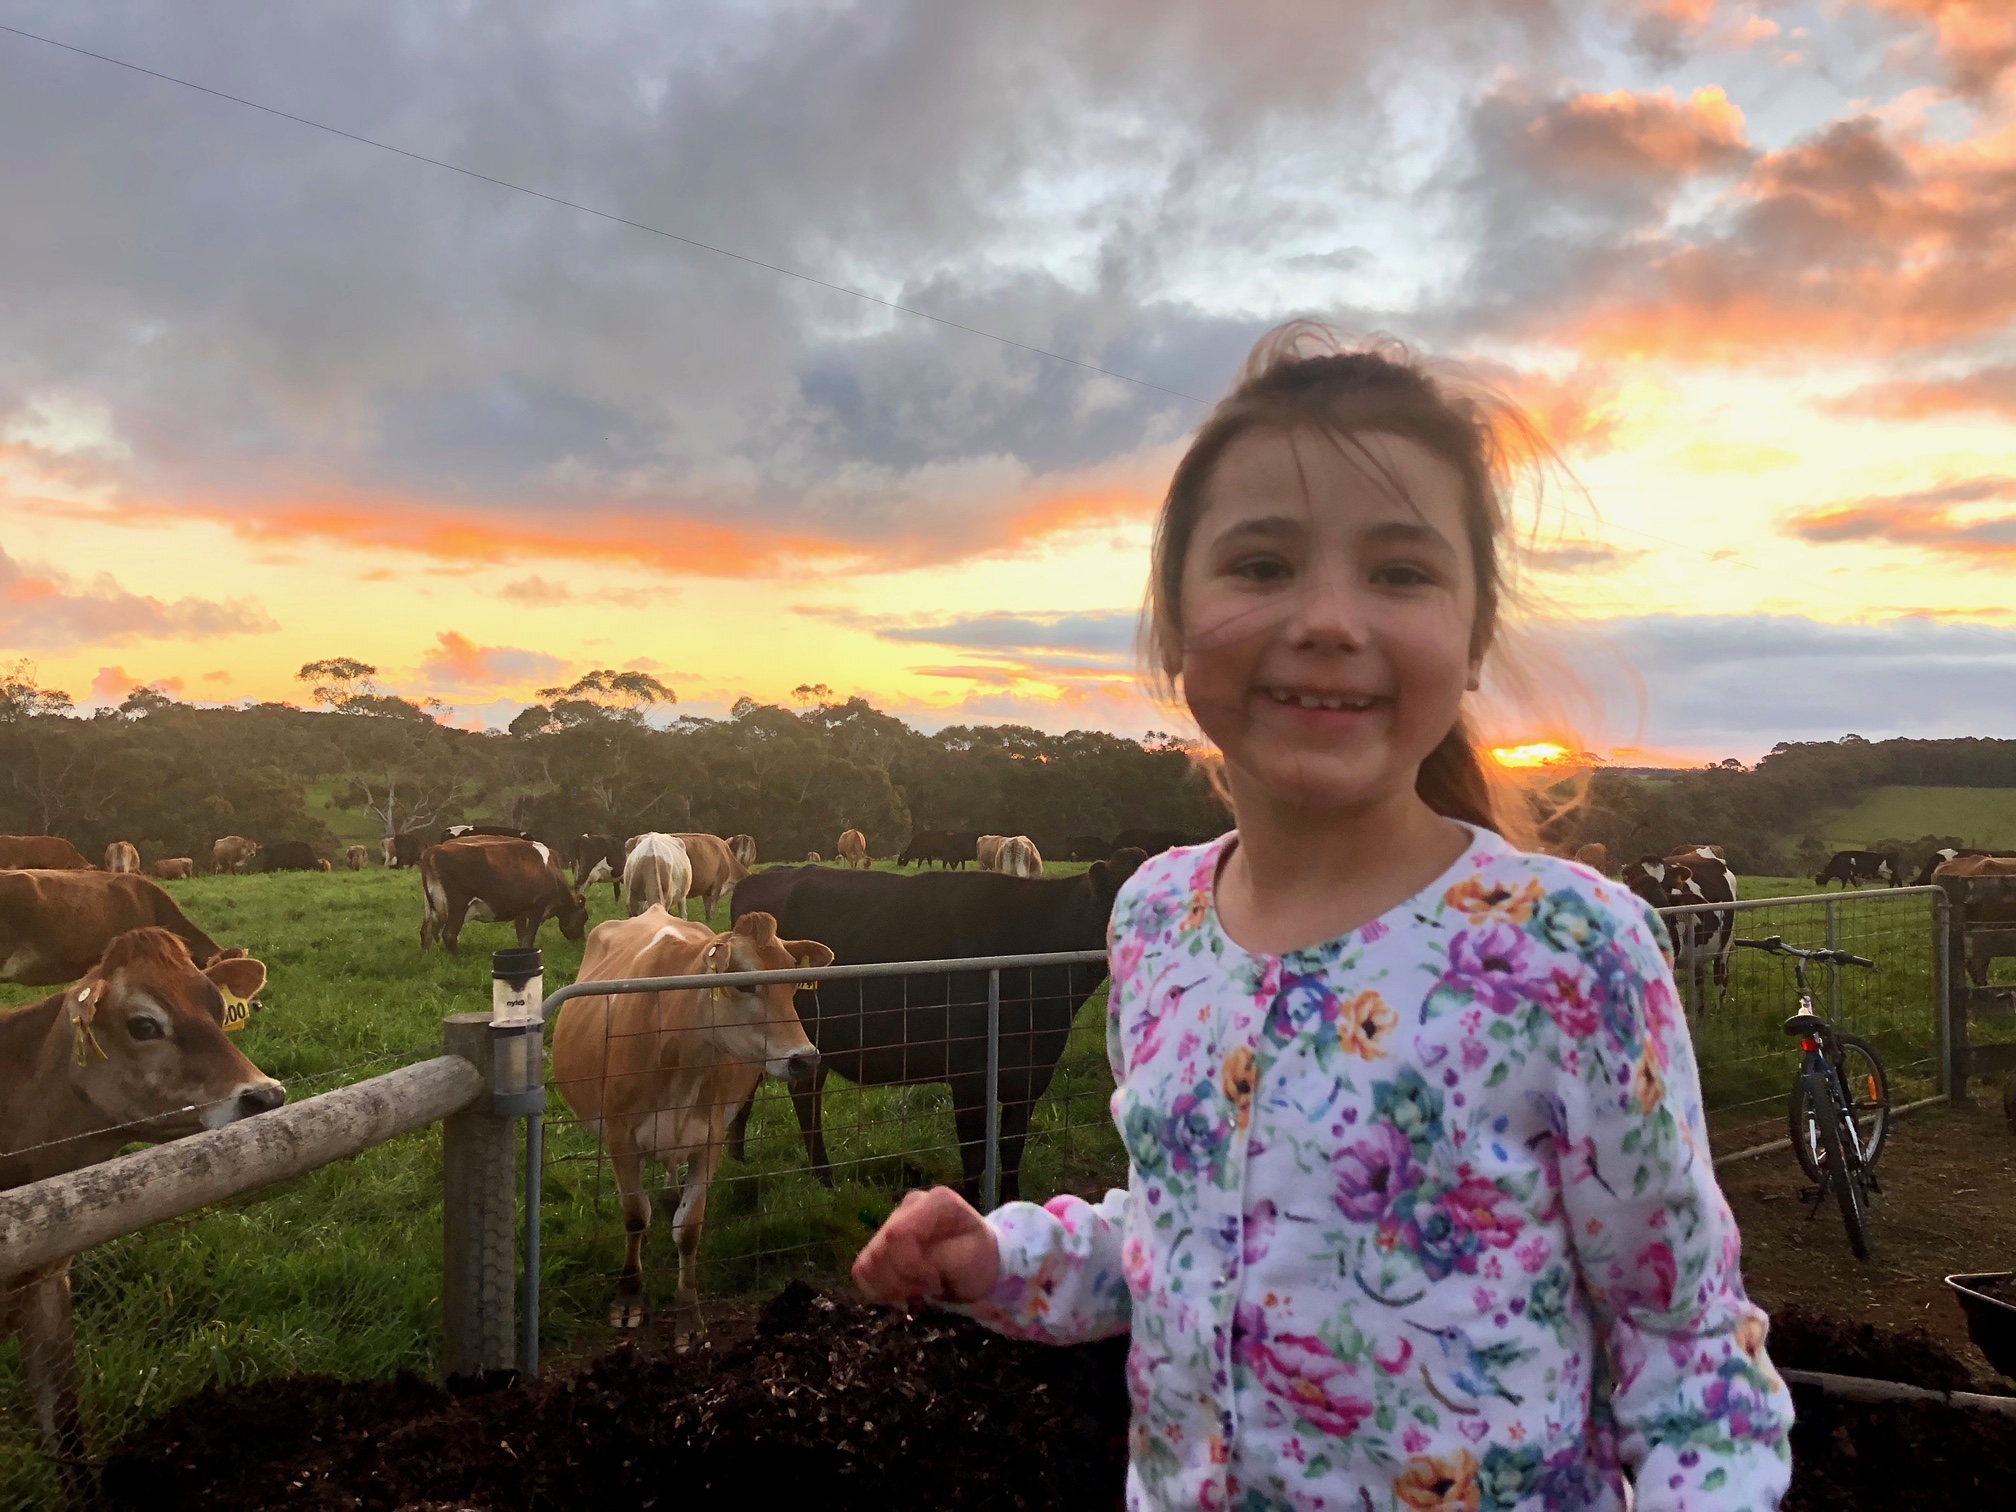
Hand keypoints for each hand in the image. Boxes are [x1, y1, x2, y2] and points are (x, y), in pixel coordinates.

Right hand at [852, 1186, 1000, 1305]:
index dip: (909, 1267)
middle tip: (927, 1292)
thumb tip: (913, 1265)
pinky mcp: (878, 1242)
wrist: (977, 1261)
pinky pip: (862, 1271)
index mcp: (936, 1203)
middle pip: (880, 1250)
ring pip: (866, 1264)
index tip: (933, 1285)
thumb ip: (942, 1259)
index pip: (899, 1235)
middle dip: (901, 1282)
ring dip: (890, 1288)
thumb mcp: (972, 1260)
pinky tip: (903, 1291)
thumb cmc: (978, 1259)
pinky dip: (880, 1290)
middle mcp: (908, 1206)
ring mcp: (890, 1222)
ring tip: (917, 1291)